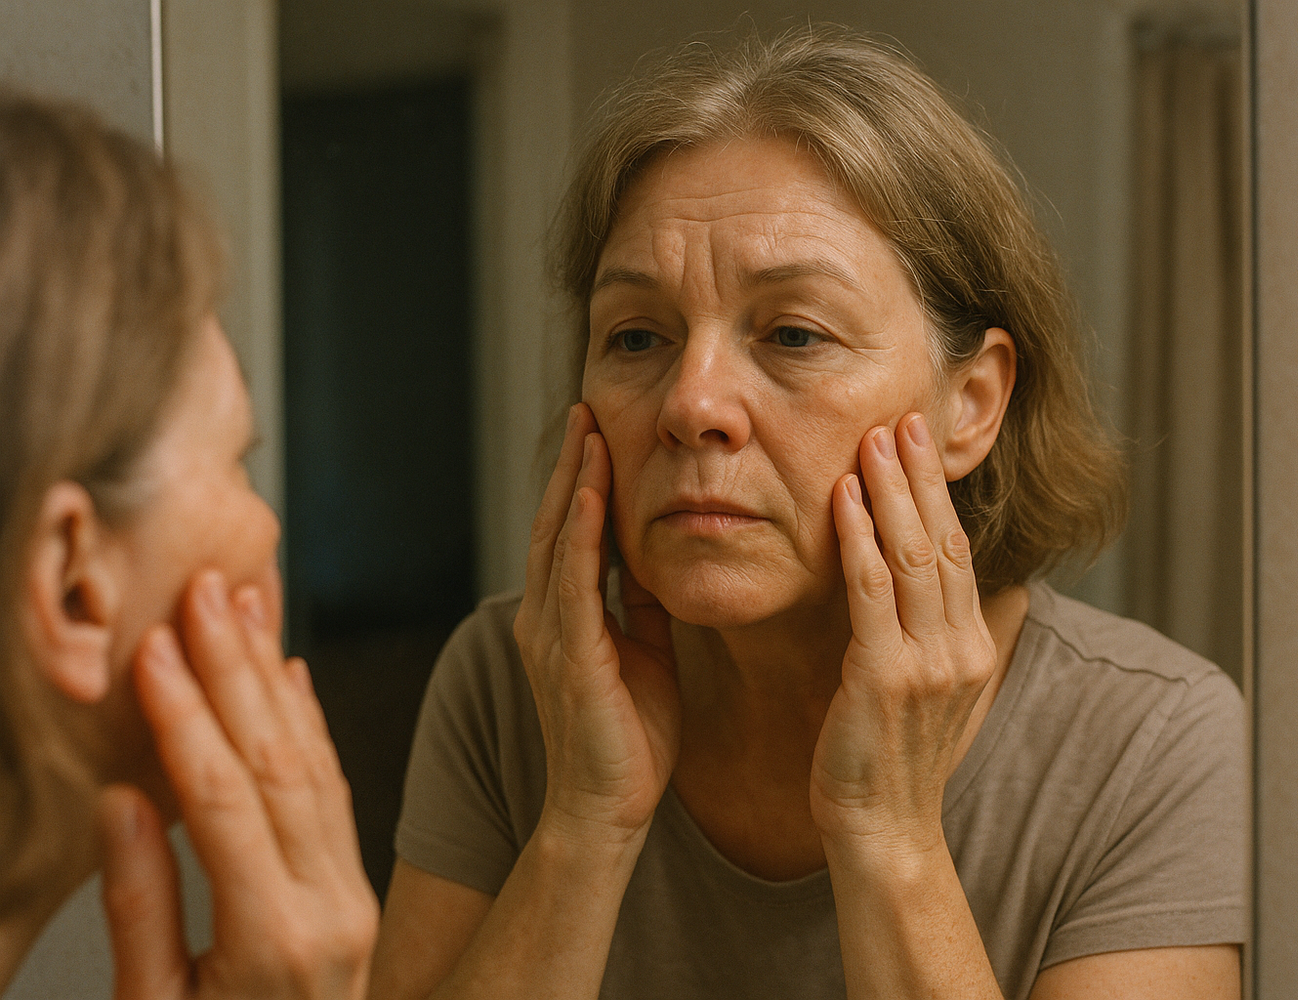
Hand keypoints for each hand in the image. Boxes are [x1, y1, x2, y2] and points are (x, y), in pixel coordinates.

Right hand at [99, 569, 377, 999]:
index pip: (223, 800)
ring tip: (244, 607)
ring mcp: (352, 895)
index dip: (186, 717)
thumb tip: (124, 797)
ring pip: (314, 764)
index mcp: (271, 939)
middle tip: (208, 590)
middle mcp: (328, 906)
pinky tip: (291, 673)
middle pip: (278, 763)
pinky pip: (336, 790)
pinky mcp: (355, 890)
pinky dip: (312, 724)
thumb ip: (144, 906)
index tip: (154, 648)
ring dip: (274, 680)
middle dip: (236, 671)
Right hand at [512, 403, 679, 844]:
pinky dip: (579, 537)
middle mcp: (545, 617)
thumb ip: (643, 607)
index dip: (583, 481)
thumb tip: (659, 561)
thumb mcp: (645, 653)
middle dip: (571, 465)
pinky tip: (590, 497)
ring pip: (558, 542)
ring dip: (572, 484)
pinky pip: (572, 584)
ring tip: (587, 431)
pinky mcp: (568, 657)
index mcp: (564, 617)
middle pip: (555, 523)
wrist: (609, 808)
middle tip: (586, 408)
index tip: (601, 430)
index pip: (572, 532)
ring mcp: (549, 635)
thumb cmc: (630, 738)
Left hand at [811, 413, 997, 858]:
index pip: (958, 550)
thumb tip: (915, 586)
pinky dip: (859, 539)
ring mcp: (929, 663)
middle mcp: (960, 647)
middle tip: (902, 417)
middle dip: (921, 476)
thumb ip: (925, 635)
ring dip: (892, 492)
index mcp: (970, 645)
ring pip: (915, 556)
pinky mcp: (886, 679)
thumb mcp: (921, 689)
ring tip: (874, 438)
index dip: (938, 493)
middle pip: (945, 541)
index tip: (918, 442)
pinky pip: (873, 593)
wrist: (882, 831)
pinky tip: (842, 497)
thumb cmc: (887, 759)